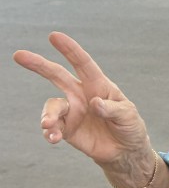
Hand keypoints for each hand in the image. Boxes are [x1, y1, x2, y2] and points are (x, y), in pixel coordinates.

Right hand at [12, 32, 152, 168]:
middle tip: (18, 55)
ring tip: (48, 126)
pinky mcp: (66, 129)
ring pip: (52, 106)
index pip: (83, 64)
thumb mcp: (128, 116)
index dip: (70, 50)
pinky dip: (49, 132)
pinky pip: (51, 127)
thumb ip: (112, 109)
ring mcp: (72, 111)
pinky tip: (53, 138)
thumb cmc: (130, 127)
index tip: (54, 36)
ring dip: (47, 115)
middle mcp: (82, 94)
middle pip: (57, 75)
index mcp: (99, 85)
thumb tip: (94, 102)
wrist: (125, 151)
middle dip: (39, 64)